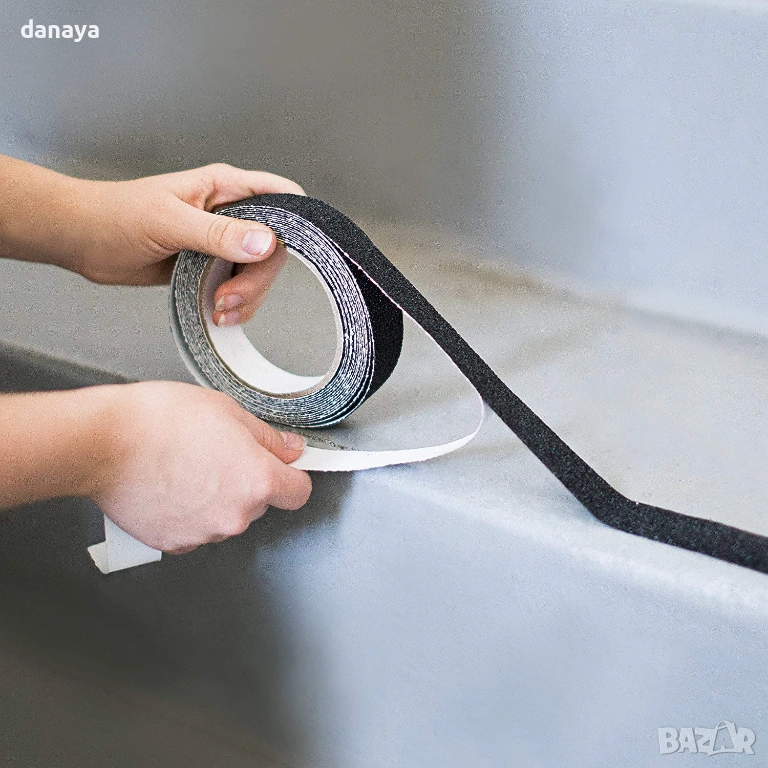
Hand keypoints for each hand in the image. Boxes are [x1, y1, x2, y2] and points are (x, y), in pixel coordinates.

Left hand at [79, 163, 303, 326]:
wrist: (82, 240)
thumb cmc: (114, 216)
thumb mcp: (169, 222)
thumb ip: (218, 234)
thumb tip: (265, 243)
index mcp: (225, 188)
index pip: (282, 197)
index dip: (298, 223)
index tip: (293, 254)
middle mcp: (230, 214)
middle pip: (274, 248)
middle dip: (258, 279)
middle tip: (230, 299)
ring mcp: (222, 243)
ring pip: (258, 273)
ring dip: (246, 298)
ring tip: (218, 310)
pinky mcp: (210, 267)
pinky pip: (238, 288)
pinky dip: (234, 306)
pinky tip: (216, 312)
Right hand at [90, 381, 311, 552]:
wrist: (103, 443)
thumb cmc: (159, 421)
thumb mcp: (227, 411)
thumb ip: (266, 437)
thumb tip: (289, 449)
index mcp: (257, 481)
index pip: (298, 492)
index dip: (292, 476)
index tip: (283, 468)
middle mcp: (236, 515)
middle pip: (259, 503)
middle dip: (246, 482)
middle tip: (218, 454)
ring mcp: (205, 533)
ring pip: (226, 517)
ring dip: (216, 498)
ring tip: (187, 466)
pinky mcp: (175, 543)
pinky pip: (196, 528)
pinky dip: (189, 512)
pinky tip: (172, 485)